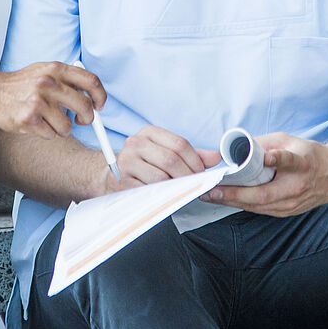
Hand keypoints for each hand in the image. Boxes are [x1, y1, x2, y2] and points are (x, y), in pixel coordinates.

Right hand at [0, 62, 104, 138]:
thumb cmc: (21, 84)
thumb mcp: (44, 70)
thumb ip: (67, 79)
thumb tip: (93, 97)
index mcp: (56, 69)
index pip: (91, 81)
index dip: (100, 96)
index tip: (99, 106)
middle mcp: (49, 83)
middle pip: (85, 107)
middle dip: (87, 119)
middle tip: (81, 121)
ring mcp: (39, 102)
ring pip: (68, 127)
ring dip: (62, 129)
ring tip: (49, 121)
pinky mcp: (29, 120)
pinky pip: (51, 135)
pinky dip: (47, 133)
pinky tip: (37, 124)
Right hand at [104, 125, 220, 195]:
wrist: (112, 177)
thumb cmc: (144, 166)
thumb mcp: (165, 154)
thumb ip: (191, 155)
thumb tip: (215, 157)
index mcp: (149, 133)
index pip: (180, 144)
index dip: (195, 161)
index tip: (202, 173)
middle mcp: (135, 143)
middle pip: (171, 159)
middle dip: (189, 176)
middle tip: (196, 186)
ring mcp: (126, 161)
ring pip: (160, 176)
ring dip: (176, 187)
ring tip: (181, 191)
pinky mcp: (122, 180)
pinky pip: (148, 190)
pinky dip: (162, 195)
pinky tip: (166, 196)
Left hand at [201, 132, 327, 215]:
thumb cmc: (310, 155)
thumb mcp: (291, 140)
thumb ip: (266, 143)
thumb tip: (239, 145)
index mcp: (302, 164)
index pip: (290, 162)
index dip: (278, 159)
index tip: (268, 156)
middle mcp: (297, 187)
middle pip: (264, 194)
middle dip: (235, 193)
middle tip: (213, 189)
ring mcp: (292, 203)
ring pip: (259, 206)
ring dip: (233, 201)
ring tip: (211, 195)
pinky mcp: (287, 212)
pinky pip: (260, 209)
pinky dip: (242, 204)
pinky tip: (225, 199)